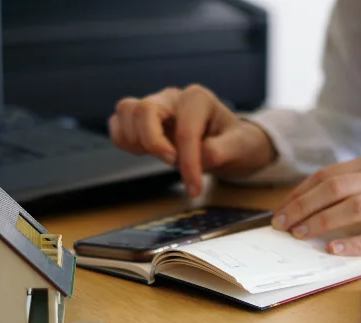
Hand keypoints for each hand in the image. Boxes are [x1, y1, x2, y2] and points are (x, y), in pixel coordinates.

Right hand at [109, 85, 276, 196]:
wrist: (229, 143)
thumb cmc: (234, 142)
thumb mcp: (241, 147)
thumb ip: (224, 150)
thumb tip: (204, 155)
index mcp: (198, 99)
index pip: (185, 130)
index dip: (188, 162)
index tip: (194, 187)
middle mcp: (172, 97)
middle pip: (144, 110)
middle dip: (154, 143)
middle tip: (171, 164)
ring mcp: (154, 105)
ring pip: (126, 111)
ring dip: (136, 140)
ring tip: (161, 156)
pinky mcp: (141, 119)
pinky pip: (118, 123)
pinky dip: (124, 140)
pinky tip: (144, 153)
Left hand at [271, 153, 360, 254]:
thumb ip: (360, 181)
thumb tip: (318, 199)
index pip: (328, 175)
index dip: (301, 192)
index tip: (282, 208)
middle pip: (335, 188)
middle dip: (302, 206)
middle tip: (281, 224)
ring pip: (355, 207)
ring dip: (322, 221)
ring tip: (300, 234)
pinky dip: (356, 243)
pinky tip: (335, 249)